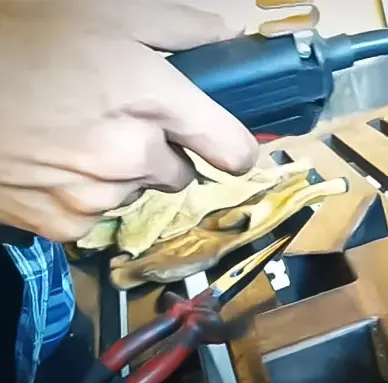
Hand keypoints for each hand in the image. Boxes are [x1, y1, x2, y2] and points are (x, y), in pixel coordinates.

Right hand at [0, 0, 257, 241]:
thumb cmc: (22, 37)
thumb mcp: (105, 11)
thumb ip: (179, 26)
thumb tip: (226, 35)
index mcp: (155, 101)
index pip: (233, 150)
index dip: (234, 148)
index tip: (226, 146)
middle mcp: (135, 157)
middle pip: (181, 173)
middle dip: (162, 151)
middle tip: (120, 121)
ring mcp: (98, 196)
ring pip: (135, 193)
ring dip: (121, 173)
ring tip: (76, 137)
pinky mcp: (63, 224)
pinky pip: (95, 217)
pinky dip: (83, 196)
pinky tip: (53, 164)